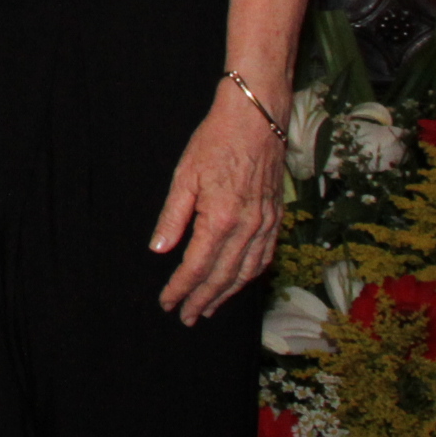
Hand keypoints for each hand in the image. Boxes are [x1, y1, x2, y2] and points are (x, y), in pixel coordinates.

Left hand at [152, 86, 284, 323]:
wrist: (256, 119)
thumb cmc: (215, 142)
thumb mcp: (184, 176)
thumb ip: (172, 218)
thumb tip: (159, 250)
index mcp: (220, 219)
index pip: (197, 266)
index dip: (181, 288)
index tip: (168, 303)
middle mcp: (247, 228)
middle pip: (222, 276)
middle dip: (203, 300)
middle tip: (187, 316)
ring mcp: (265, 224)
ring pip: (246, 272)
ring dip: (227, 294)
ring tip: (210, 308)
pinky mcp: (276, 218)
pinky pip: (264, 257)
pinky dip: (249, 276)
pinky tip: (239, 282)